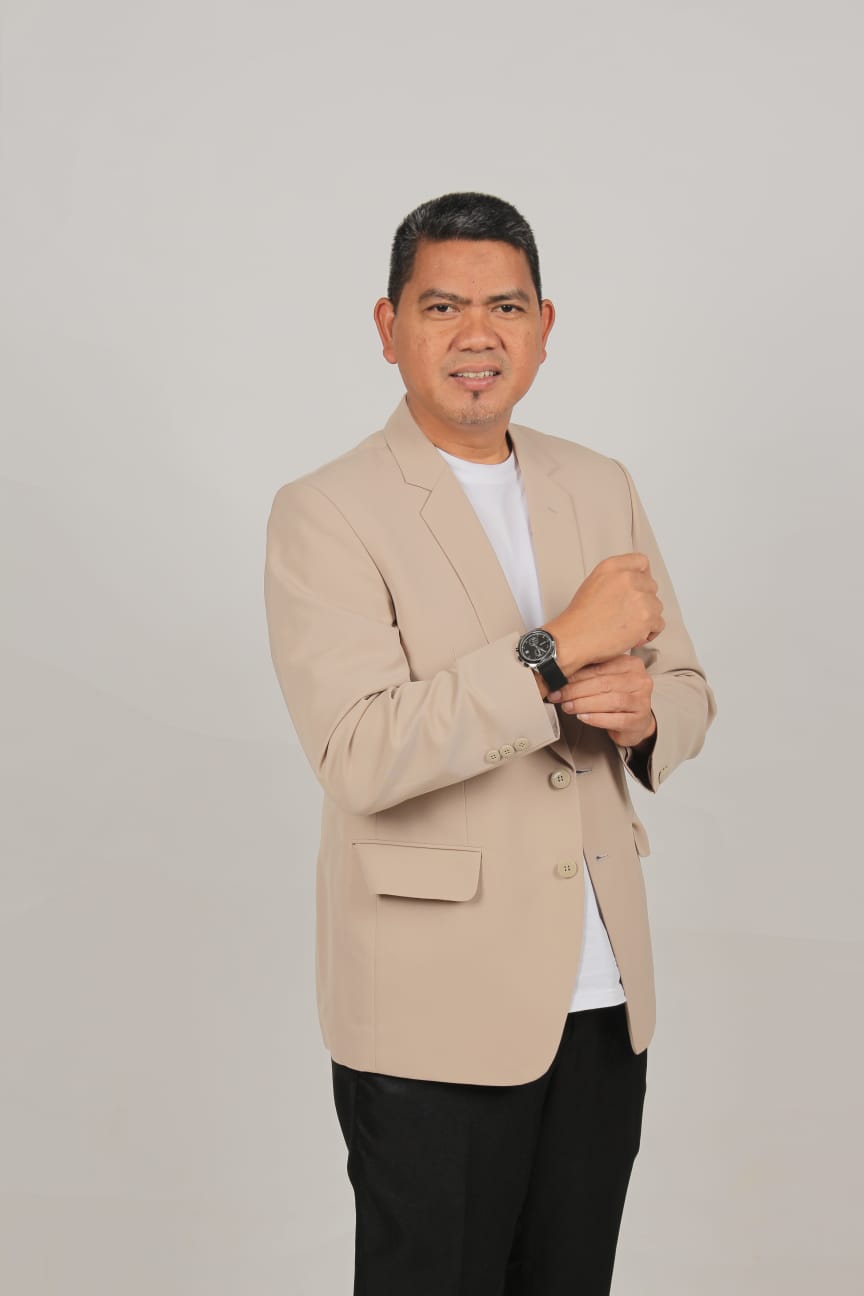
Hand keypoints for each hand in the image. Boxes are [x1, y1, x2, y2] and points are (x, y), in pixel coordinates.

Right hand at [544, 554, 664, 673]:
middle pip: (651, 586)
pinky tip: (634, 635)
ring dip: (646, 618)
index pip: (641, 562)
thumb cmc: (580, 618)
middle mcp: (627, 578)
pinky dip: (649, 632)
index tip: (639, 587)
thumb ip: (615, 578)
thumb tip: (633, 585)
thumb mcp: (593, 583)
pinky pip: (659, 624)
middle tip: (628, 614)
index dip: (643, 576)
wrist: (574, 638)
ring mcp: (639, 597)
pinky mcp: (646, 617)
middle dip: (643, 601)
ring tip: (628, 627)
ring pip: (656, 606)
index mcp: (612, 567)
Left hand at [546, 654, 655, 747]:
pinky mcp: (639, 720)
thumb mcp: (607, 680)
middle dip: (576, 690)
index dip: (576, 675)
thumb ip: (590, 674)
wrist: (636, 722)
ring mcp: (642, 701)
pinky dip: (597, 718)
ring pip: (610, 700)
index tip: (557, 681)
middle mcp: (640, 680)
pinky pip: (616, 719)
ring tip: (568, 707)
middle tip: (559, 696)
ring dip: (584, 704)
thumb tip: (560, 673)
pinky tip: (583, 717)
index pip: (600, 668)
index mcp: (631, 664)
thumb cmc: (618, 697)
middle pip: (603, 683)